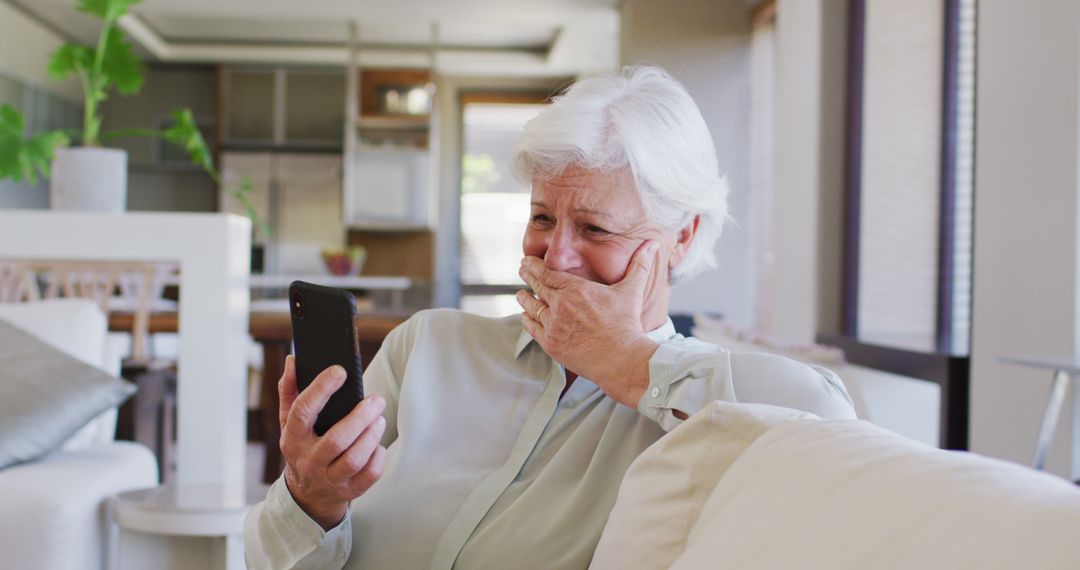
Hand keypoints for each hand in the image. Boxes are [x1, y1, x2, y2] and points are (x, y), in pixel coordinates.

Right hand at [278, 355, 386, 529]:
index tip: (340, 371)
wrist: (306, 494)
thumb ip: (290, 390)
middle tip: (377, 399)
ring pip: (354, 459)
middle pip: (337, 439)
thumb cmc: (302, 446)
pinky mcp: (348, 491)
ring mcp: (329, 479)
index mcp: (292, 439)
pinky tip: (378, 444)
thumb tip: (293, 361)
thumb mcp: (289, 422)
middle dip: (360, 417)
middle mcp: (309, 461)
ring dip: (371, 435)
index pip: (302, 412)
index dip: (321, 389)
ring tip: (379, 418)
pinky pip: (369, 475)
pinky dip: (378, 457)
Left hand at [516, 240, 661, 407]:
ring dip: (524, 299)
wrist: (621, 358)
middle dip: (527, 277)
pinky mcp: (551, 344)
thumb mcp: (632, 290)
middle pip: (537, 287)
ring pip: (531, 307)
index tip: (527, 261)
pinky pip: (532, 329)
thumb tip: (652, 243)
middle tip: (521, 270)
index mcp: (575, 289)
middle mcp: (560, 305)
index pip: (546, 273)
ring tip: (521, 295)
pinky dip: (527, 320)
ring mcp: (553, 325)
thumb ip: (639, 265)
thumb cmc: (627, 324)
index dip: (534, 266)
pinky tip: (525, 317)